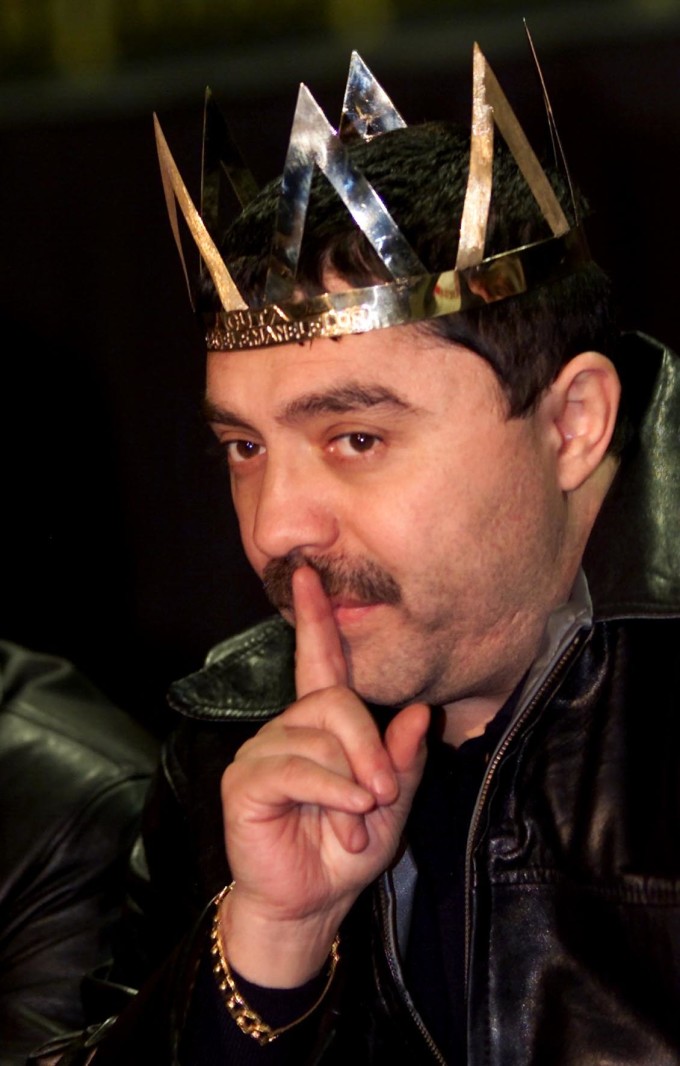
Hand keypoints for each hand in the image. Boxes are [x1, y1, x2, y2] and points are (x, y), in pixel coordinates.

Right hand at [220, 566, 428, 985]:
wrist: (311, 904)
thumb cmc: (346, 850)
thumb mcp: (390, 804)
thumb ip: (402, 759)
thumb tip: (417, 713)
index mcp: (320, 725)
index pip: (318, 661)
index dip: (314, 618)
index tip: (308, 573)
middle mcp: (287, 727)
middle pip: (335, 701)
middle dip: (369, 747)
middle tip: (382, 793)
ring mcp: (262, 750)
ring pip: (318, 737)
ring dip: (350, 786)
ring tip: (355, 824)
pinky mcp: (245, 779)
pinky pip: (294, 767)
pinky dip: (328, 793)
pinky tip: (343, 820)